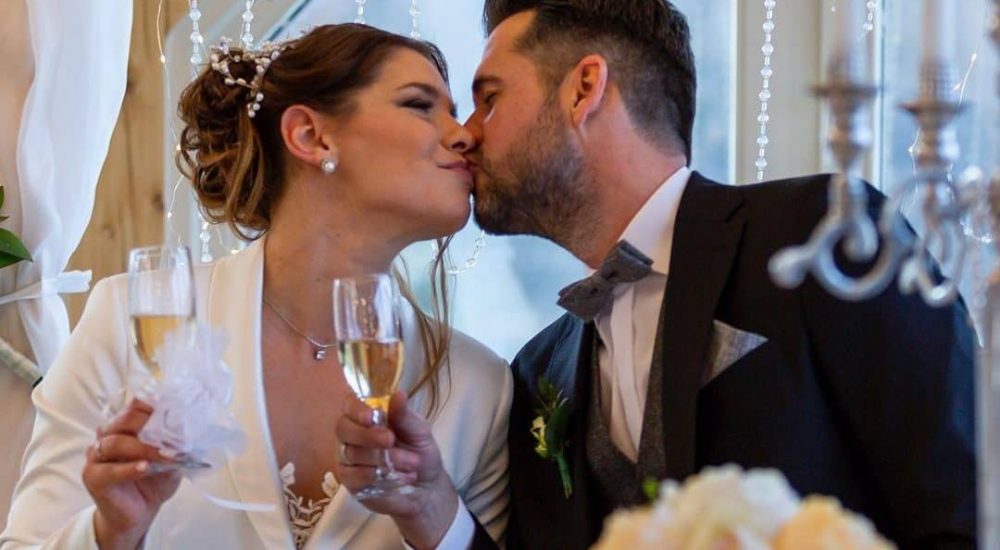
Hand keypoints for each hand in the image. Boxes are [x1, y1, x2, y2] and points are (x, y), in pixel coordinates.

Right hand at [82, 399, 181, 549]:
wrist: (139, 512)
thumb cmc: (155, 481)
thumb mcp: (172, 461)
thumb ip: (176, 447)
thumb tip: (191, 436)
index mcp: (126, 425)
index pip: (137, 405)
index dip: (156, 405)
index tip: (178, 410)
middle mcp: (108, 434)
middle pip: (125, 419)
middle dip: (152, 425)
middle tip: (175, 436)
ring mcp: (97, 454)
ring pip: (117, 442)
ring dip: (145, 448)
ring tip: (167, 456)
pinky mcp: (93, 476)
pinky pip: (110, 469)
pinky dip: (129, 468)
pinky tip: (145, 468)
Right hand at [335, 391, 458, 549]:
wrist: (427, 487)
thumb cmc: (420, 452)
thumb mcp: (419, 432)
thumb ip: (405, 416)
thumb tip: (399, 394)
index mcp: (367, 416)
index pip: (349, 405)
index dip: (356, 409)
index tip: (370, 416)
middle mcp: (352, 435)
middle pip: (343, 429)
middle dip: (367, 434)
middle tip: (390, 440)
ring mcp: (348, 459)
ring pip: (352, 454)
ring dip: (382, 458)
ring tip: (411, 463)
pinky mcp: (350, 482)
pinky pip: (352, 476)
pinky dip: (374, 476)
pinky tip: (396, 477)